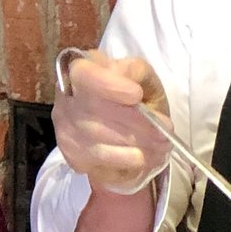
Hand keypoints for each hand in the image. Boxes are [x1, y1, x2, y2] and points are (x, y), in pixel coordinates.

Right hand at [53, 51, 170, 194]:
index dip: (108, 86)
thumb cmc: (132, 92)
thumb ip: (135, 71)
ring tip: (162, 145)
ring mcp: (65, 128)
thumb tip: (131, 81)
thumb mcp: (140, 75)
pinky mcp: (72, 154)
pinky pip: (100, 161)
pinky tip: (145, 157)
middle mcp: (66, 99)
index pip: (83, 76)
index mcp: (79, 70)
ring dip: (135, 145)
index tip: (136, 94)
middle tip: (165, 131)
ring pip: (99, 141)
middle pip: (95, 112)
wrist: (120, 122)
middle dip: (135, 124)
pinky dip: (127, 161)